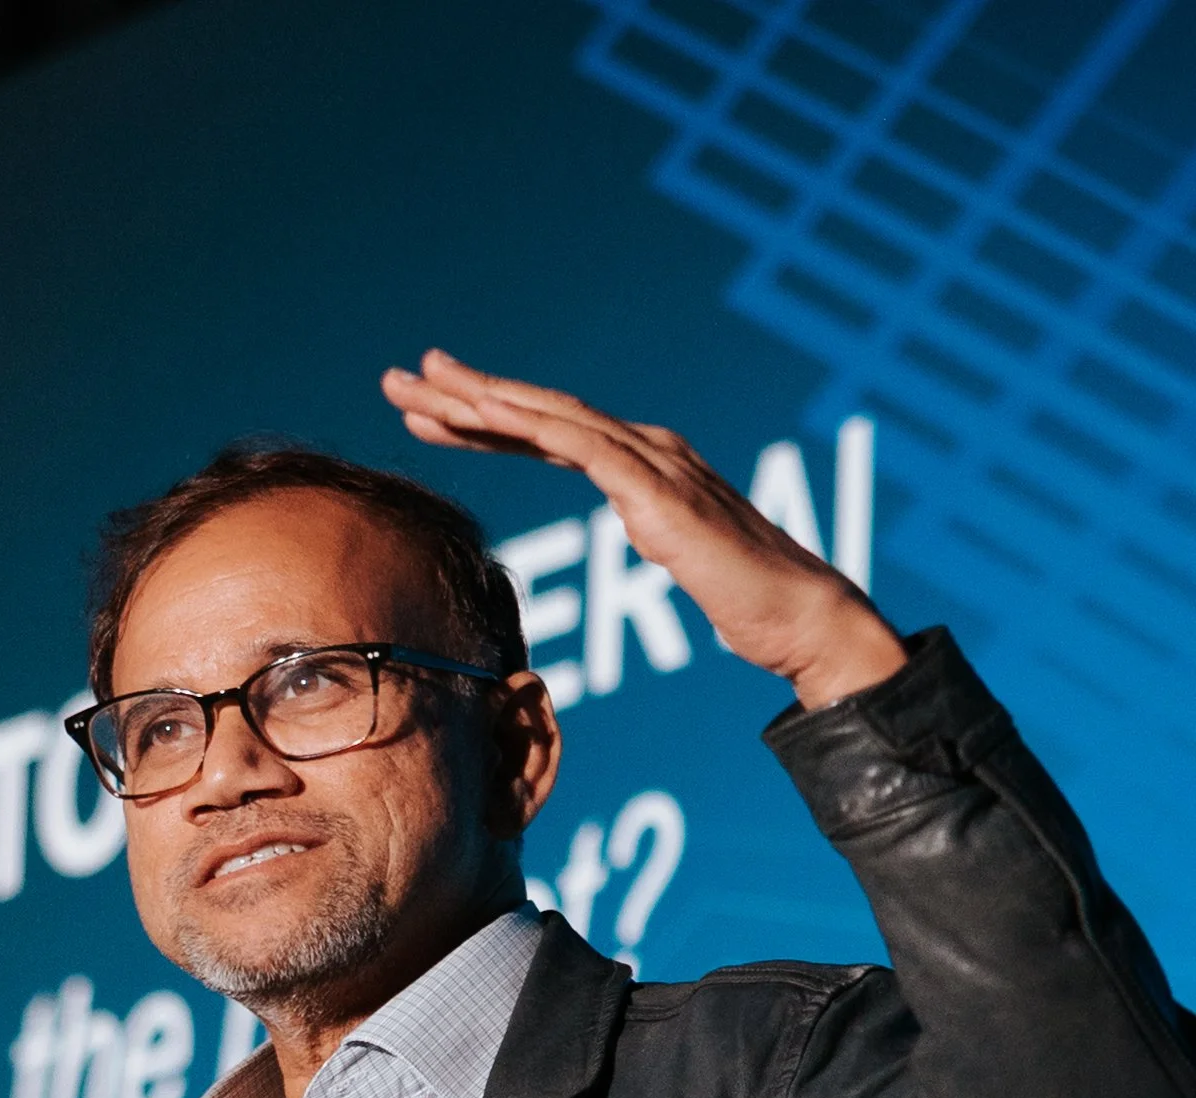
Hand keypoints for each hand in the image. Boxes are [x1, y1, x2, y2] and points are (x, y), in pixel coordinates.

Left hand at [380, 350, 907, 709]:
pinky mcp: (662, 493)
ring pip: (552, 417)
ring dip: (481, 400)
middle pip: (538, 411)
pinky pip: (586, 449)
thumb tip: (639, 528)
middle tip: (397, 380)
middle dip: (463, 395)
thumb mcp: (681, 559)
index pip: (549, 433)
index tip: (429, 414)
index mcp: (644, 466)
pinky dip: (534, 426)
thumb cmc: (748, 601)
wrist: (802, 617)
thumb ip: (655, 533)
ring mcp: (656, 463)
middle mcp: (646, 448)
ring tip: (420, 388)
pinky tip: (487, 414)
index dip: (486, 419)